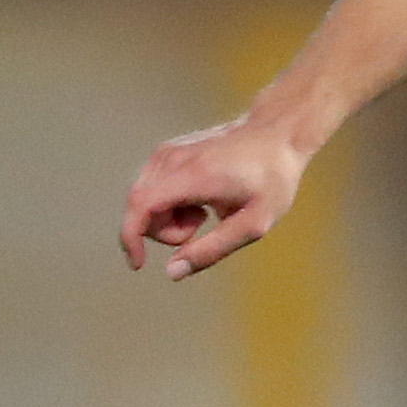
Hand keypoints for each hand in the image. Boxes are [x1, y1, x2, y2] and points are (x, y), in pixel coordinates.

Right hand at [120, 117, 307, 278]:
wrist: (276, 134)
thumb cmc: (272, 179)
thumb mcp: (254, 223)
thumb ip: (212, 249)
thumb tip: (172, 272)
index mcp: (193, 174)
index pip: (141, 204)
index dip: (131, 237)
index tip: (138, 263)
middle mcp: (171, 158)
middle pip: (140, 208)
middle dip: (165, 232)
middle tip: (201, 227)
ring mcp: (166, 151)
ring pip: (144, 201)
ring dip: (169, 219)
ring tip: (204, 212)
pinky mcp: (166, 151)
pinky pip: (152, 190)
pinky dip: (169, 205)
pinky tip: (198, 200)